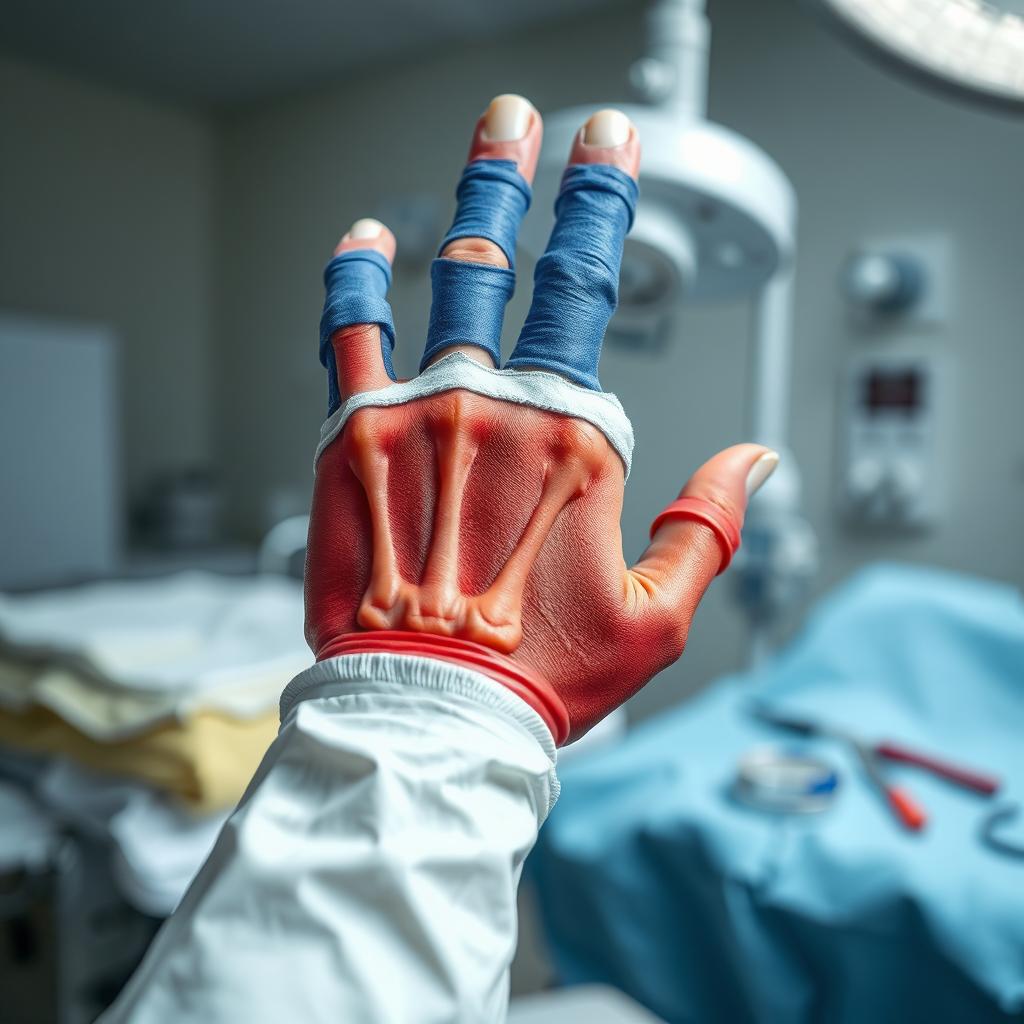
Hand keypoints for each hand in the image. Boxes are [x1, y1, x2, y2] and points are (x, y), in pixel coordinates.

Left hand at [304, 95, 776, 742]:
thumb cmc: (540, 670)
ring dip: (471, 198)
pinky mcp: (352, 441)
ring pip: (446, 277)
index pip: (594, 297)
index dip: (605, 211)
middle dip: (536, 178)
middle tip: (535, 121)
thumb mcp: (659, 614)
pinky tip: (360, 240)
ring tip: (486, 139)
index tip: (611, 152)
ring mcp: (419, 415)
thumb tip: (753, 460)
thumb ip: (710, 525)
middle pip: (524, 264)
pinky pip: (348, 337)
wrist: (429, 709)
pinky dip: (354, 280)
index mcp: (573, 441)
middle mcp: (495, 408)